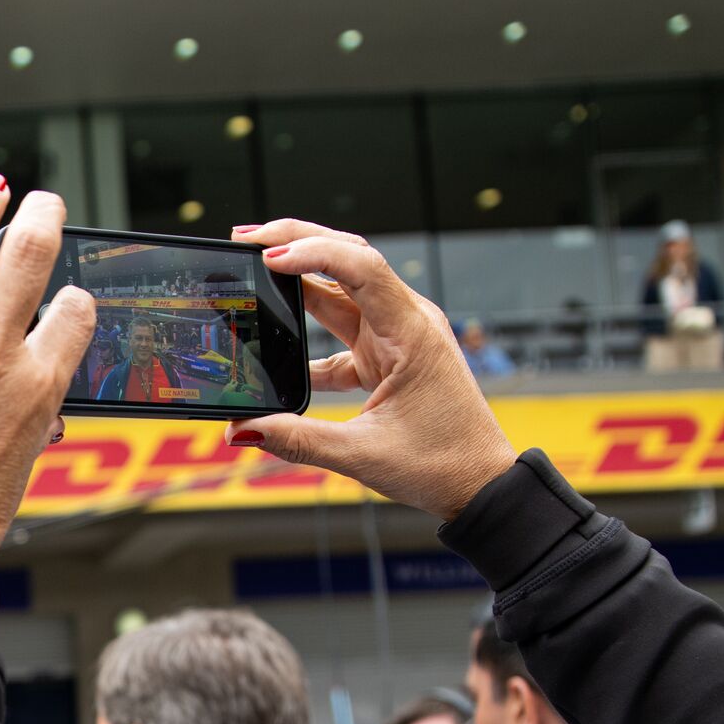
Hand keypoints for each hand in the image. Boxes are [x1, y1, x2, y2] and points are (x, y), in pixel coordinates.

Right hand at [222, 221, 519, 520]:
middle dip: (297, 241)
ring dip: (299, 278)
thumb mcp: (362, 454)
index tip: (268, 259)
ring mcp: (397, 336)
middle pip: (348, 260)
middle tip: (246, 239)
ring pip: (342, 289)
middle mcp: (407, 322)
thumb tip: (242, 429)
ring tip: (254, 268)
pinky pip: (341, 330)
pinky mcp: (387, 355)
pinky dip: (307, 335)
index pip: (362, 268)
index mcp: (412, 333)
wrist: (480, 484)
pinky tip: (276, 346)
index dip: (313, 253)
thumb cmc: (443, 464)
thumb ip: (296, 439)